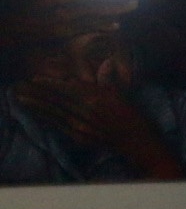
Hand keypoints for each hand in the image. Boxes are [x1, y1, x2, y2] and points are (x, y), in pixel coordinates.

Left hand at [15, 76, 183, 176]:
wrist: (140, 145)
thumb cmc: (136, 120)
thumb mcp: (124, 97)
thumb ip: (110, 81)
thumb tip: (106, 62)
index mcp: (97, 100)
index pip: (68, 89)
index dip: (51, 84)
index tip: (36, 79)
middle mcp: (86, 113)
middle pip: (57, 101)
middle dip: (38, 93)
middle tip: (21, 87)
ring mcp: (82, 127)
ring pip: (54, 113)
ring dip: (37, 106)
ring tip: (21, 98)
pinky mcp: (80, 137)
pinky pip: (59, 126)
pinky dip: (47, 119)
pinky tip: (37, 114)